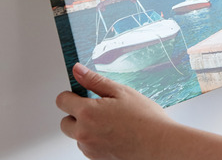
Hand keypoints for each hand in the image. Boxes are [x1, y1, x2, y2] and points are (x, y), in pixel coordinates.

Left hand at [56, 63, 175, 158]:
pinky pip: (88, 147)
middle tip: (99, 109)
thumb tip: (78, 70)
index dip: (71, 95)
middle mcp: (84, 133)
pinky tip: (114, 134)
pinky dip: (96, 140)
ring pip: (77, 135)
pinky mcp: (97, 159)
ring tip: (112, 122)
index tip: (81, 94)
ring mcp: (90, 149)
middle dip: (77, 114)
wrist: (160, 145)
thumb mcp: (121, 92)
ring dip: (86, 128)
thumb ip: (94, 81)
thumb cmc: (145, 119)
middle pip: (65, 121)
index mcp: (87, 113)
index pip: (62, 101)